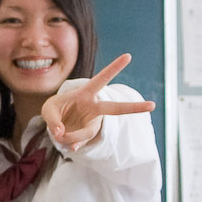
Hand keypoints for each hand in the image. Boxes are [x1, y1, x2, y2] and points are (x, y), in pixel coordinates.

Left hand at [39, 54, 154, 150]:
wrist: (56, 124)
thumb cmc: (55, 110)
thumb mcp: (48, 110)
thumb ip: (52, 120)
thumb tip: (61, 134)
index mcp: (86, 94)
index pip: (101, 79)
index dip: (114, 68)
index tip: (128, 56)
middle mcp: (94, 108)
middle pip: (116, 109)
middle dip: (134, 108)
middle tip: (153, 105)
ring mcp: (93, 124)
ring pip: (86, 133)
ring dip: (68, 136)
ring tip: (58, 133)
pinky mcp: (88, 136)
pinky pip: (80, 143)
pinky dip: (71, 143)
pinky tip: (70, 145)